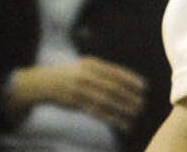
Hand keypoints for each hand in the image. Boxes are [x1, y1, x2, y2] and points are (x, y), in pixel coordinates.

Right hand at [7, 58, 146, 130]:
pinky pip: (95, 112)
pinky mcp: (74, 103)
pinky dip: (110, 117)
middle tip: (142, 103)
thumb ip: (103, 72)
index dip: (130, 79)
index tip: (144, 87)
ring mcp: (80, 90)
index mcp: (92, 64)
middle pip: (112, 87)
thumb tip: (125, 78)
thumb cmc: (71, 74)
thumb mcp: (86, 66)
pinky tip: (121, 123)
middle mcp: (87, 75)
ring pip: (105, 101)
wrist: (43, 82)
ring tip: (135, 114)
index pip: (115, 72)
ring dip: (122, 108)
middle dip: (129, 95)